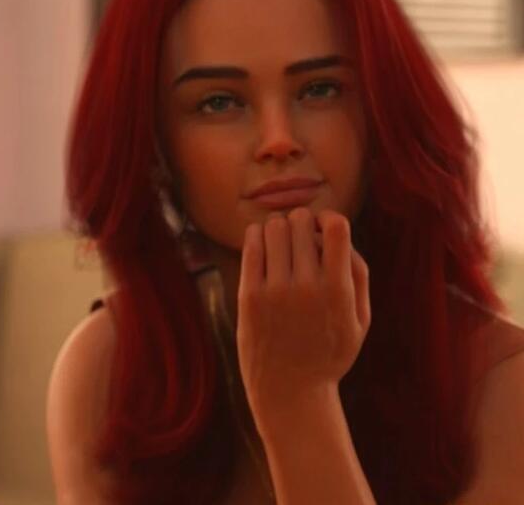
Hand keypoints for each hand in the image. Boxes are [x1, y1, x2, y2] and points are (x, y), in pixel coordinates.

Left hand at [236, 208, 369, 420]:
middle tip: (301, 237)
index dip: (329, 218)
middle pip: (301, 221)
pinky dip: (258, 236)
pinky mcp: (249, 296)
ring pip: (274, 228)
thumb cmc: (329, 353)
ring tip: (282, 243)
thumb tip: (339, 233)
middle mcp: (307, 287)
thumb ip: (358, 275)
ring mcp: (275, 291)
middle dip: (302, 222)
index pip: (336, 227)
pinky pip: (252, 245)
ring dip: (279, 227)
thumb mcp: (360, 320)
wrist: (290, 391)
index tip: (324, 227)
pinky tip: (263, 245)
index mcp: (339, 291)